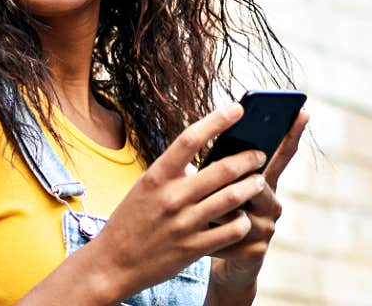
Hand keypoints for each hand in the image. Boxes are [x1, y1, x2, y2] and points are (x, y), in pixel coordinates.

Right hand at [83, 104, 270, 301]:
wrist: (112, 263)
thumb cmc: (130, 221)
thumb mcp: (144, 189)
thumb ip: (173, 175)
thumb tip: (204, 162)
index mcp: (156, 176)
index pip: (190, 138)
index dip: (217, 120)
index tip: (237, 109)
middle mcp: (171, 197)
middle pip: (222, 168)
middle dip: (249, 158)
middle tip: (259, 154)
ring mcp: (183, 224)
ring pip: (233, 198)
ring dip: (253, 186)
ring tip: (259, 181)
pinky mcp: (193, 248)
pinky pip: (232, 230)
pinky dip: (243, 221)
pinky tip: (245, 217)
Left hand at [207, 107, 310, 291]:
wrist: (214, 260)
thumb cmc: (210, 215)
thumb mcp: (213, 188)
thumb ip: (219, 167)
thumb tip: (216, 137)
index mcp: (261, 182)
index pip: (280, 155)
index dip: (291, 134)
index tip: (301, 110)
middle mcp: (271, 203)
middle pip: (257, 181)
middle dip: (234, 178)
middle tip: (217, 179)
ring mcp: (267, 228)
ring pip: (241, 207)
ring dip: (215, 207)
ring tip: (199, 210)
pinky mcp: (256, 252)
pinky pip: (231, 234)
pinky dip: (211, 232)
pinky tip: (201, 235)